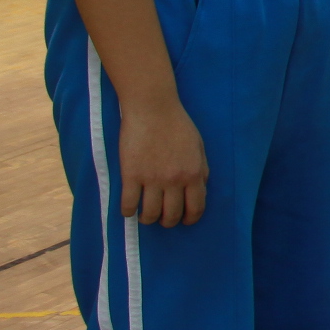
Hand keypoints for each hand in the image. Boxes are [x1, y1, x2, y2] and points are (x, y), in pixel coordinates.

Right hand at [116, 97, 208, 225]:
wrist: (152, 108)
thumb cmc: (177, 124)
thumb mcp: (199, 146)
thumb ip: (201, 169)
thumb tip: (201, 189)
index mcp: (194, 174)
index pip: (195, 208)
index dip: (190, 219)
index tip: (184, 221)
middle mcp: (174, 180)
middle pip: (171, 216)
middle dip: (167, 221)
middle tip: (162, 217)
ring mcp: (152, 179)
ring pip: (150, 214)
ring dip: (147, 219)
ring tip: (145, 215)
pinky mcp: (131, 175)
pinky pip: (128, 204)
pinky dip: (128, 211)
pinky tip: (128, 209)